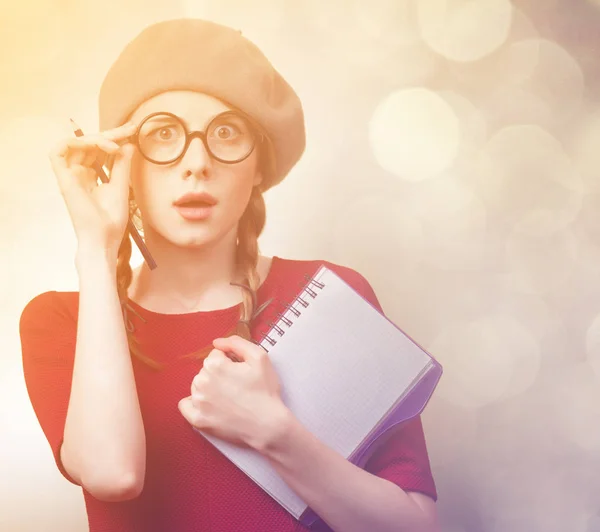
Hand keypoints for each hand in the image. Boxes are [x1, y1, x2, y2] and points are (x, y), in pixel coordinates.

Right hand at [49, 122, 137, 252]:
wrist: (104, 238)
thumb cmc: (112, 219)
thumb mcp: (121, 186)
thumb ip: (122, 165)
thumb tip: (128, 145)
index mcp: (91, 176)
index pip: (100, 150)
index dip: (115, 138)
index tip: (133, 130)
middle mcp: (79, 173)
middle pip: (90, 144)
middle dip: (110, 134)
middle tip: (129, 129)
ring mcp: (70, 175)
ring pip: (76, 144)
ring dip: (96, 139)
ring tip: (114, 146)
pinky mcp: (63, 179)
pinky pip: (58, 151)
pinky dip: (75, 142)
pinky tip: (96, 145)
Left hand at [178, 335, 288, 450]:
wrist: (267, 425)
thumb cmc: (265, 391)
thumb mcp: (259, 357)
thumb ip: (237, 343)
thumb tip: (217, 342)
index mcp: (215, 365)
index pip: (216, 355)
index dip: (230, 361)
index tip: (241, 371)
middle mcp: (201, 382)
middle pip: (206, 369)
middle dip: (219, 373)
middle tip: (237, 385)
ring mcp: (198, 402)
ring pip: (197, 385)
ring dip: (209, 387)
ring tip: (228, 396)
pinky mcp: (198, 420)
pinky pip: (185, 405)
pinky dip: (193, 403)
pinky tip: (208, 404)